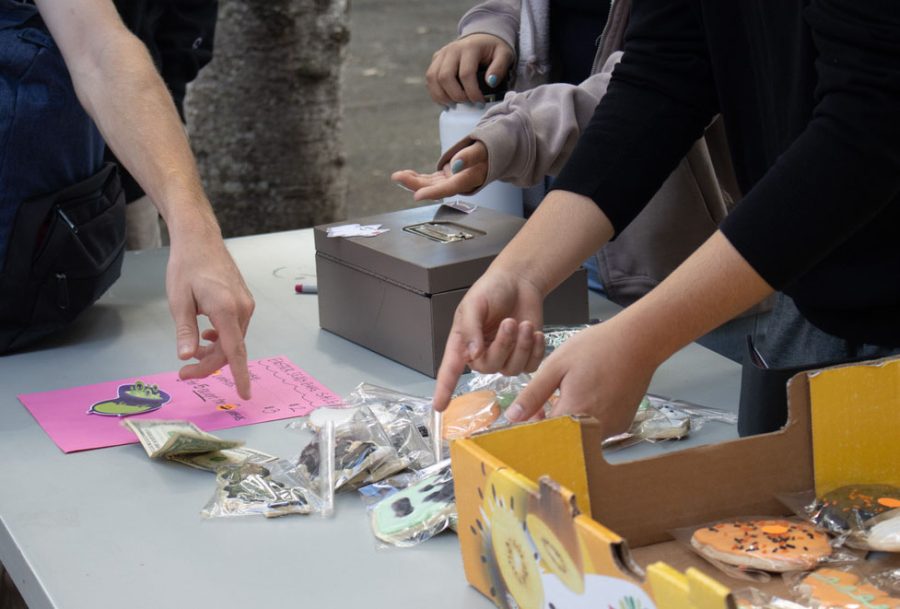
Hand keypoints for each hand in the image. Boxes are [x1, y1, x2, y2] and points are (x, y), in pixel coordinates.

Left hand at [166, 226, 254, 398]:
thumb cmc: (187, 266)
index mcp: (226, 309)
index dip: (239, 375)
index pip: (235, 351)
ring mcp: (246, 304)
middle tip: (184, 371)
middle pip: (231, 349)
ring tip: (193, 351)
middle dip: (209, 364)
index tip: (243, 394)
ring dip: (215, 351)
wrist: (200, 239)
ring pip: (234, 340)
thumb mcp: (178, 300)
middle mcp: (242, 309)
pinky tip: (207, 336)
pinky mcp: (244, 301)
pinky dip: (222, 338)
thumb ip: (185, 331)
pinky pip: (236, 328)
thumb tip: (187, 356)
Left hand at [392, 141, 487, 200]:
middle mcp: (458, 184)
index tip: (417, 196)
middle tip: (397, 177)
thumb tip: (455, 165)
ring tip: (397, 176)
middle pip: (434, 188)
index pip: (449, 188)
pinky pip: (429, 180)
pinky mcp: (446, 178)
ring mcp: (450, 182)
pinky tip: (404, 175)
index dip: (433, 193)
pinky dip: (416, 178)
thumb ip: (469, 156)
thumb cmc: (490, 150)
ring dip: (412, 181)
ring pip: (429, 185)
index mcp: (469, 179)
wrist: (494, 153)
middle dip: (415, 184)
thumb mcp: (482, 149)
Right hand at [426, 33, 514, 104]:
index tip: (480, 103)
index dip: (472, 92)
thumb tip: (491, 82)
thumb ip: (500, 67)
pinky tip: (446, 100)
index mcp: (470, 47)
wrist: (482, 37)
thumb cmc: (494, 50)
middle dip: (456, 96)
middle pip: (445, 77)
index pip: (466, 74)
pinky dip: (435, 93)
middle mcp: (452, 49)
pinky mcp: (436, 59)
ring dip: (442, 96)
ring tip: (455, 105)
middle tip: (467, 104)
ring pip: (433, 78)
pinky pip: (429, 78)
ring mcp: (442, 53)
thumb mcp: (505, 55)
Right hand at [432, 268, 545, 411]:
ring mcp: (504, 357)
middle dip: (503, 344)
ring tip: (523, 323)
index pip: (450, 370)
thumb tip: (472, 354)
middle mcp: (481, 353)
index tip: (439, 406)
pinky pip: (530, 365)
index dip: (443, 388)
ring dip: (521, 345)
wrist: (519, 282)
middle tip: (510, 322)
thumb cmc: (492, 289)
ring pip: (512, 368)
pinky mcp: (524, 357)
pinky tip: (535, 332)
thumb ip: (471, 329)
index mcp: (463, 342)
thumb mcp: (474, 304)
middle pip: (489, 366)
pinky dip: (536, 349)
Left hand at [505, 319, 658, 437]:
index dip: (534, 425)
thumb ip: (533, 394)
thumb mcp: (556, 365)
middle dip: (552, 424)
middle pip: (563, 439)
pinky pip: (599, 430)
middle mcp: (595, 428)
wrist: (638, 341)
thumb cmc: (596, 348)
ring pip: (581, 436)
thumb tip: (513, 417)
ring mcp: (612, 428)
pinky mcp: (623, 424)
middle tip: (552, 400)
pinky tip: (592, 397)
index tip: (533, 411)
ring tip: (574, 394)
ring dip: (571, 422)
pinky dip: (590, 419)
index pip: (544, 435)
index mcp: (573, 413)